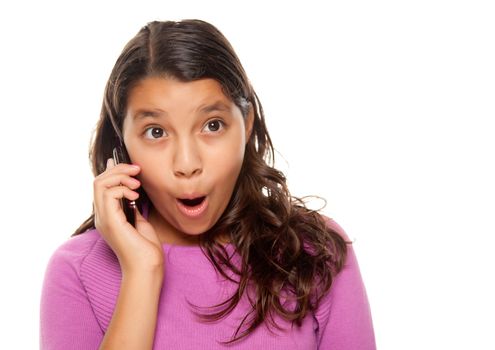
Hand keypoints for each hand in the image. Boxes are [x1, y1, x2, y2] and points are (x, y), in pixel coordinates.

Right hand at [93, 158, 162, 274]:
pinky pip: (108, 194)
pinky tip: (135, 197)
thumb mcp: (139, 222)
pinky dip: (122, 189)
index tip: (132, 168)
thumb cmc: (146, 249)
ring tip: (136, 184)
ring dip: (120, 177)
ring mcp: (103, 219)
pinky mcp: (110, 222)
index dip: (114, 172)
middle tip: (136, 170)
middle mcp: (101, 216)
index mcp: (107, 216)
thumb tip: (131, 193)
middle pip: (98, 181)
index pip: (101, 187)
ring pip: (100, 184)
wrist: (147, 267)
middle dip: (118, 169)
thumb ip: (131, 207)